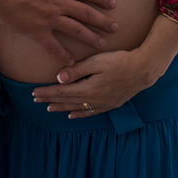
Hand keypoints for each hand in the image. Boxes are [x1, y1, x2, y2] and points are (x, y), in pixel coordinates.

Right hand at [0, 0, 117, 65]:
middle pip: (86, 13)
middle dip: (103, 21)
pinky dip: (63, 55)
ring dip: (91, 38)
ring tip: (103, 44)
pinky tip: (71, 62)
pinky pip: (53, 46)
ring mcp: (49, 19)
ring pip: (76, 30)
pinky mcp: (37, 32)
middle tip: (116, 27)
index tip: (113, 3)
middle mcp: (58, 3)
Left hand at [32, 48, 152, 116]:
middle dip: (50, 100)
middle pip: (67, 101)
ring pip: (77, 108)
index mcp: (88, 89)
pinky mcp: (110, 104)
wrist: (143, 70)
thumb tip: (59, 78)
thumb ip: (77, 71)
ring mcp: (102, 104)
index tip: (34, 93)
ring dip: (62, 108)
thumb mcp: (96, 62)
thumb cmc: (119, 61)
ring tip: (49, 108)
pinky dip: (79, 114)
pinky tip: (72, 115)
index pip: (62, 92)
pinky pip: (90, 112)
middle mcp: (94, 100)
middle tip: (35, 100)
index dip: (47, 92)